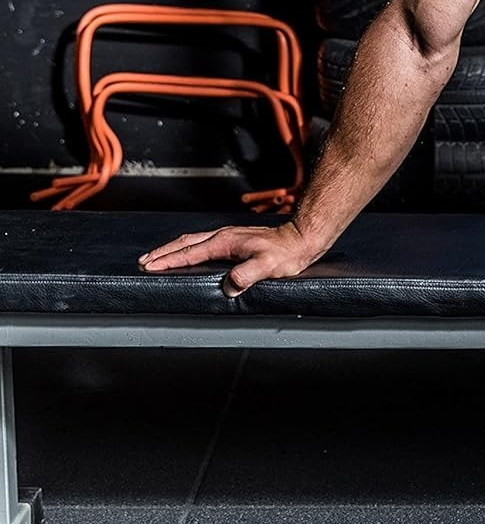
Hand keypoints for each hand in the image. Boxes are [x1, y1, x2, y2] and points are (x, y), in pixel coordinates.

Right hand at [137, 221, 324, 298]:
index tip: (150, 266)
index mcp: (225, 242)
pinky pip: (202, 242)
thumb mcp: (268, 266)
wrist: (302, 239)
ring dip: (172, 248)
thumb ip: (247, 275)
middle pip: (185, 243)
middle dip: (162, 252)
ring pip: (193, 240)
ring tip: (156, 256)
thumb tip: (230, 286)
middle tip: (143, 261)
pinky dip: (187, 247)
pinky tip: (187, 253)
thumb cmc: (287, 253)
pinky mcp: (234, 239)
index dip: (169, 260)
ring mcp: (228, 236)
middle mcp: (223, 236)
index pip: (190, 252)